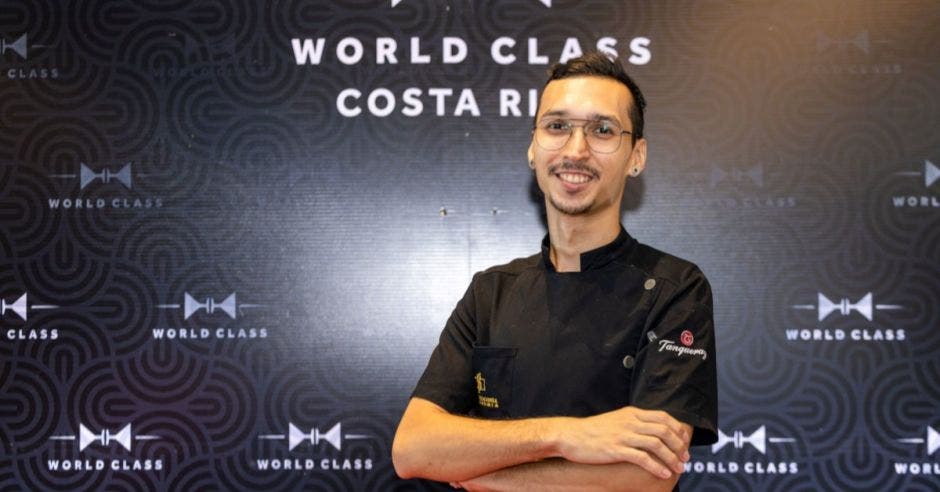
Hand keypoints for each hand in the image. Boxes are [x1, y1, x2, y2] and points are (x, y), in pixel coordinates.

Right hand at [555, 406, 690, 478]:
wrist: (571, 435)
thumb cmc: (592, 430)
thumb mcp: (616, 420)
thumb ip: (633, 422)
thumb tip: (651, 431)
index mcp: (631, 413)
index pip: (663, 417)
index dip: (678, 429)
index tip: (685, 441)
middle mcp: (630, 422)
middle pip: (664, 430)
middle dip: (679, 445)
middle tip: (685, 458)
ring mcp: (623, 435)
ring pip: (657, 444)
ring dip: (671, 457)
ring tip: (678, 468)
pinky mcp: (616, 449)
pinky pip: (642, 458)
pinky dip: (656, 466)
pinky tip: (663, 473)